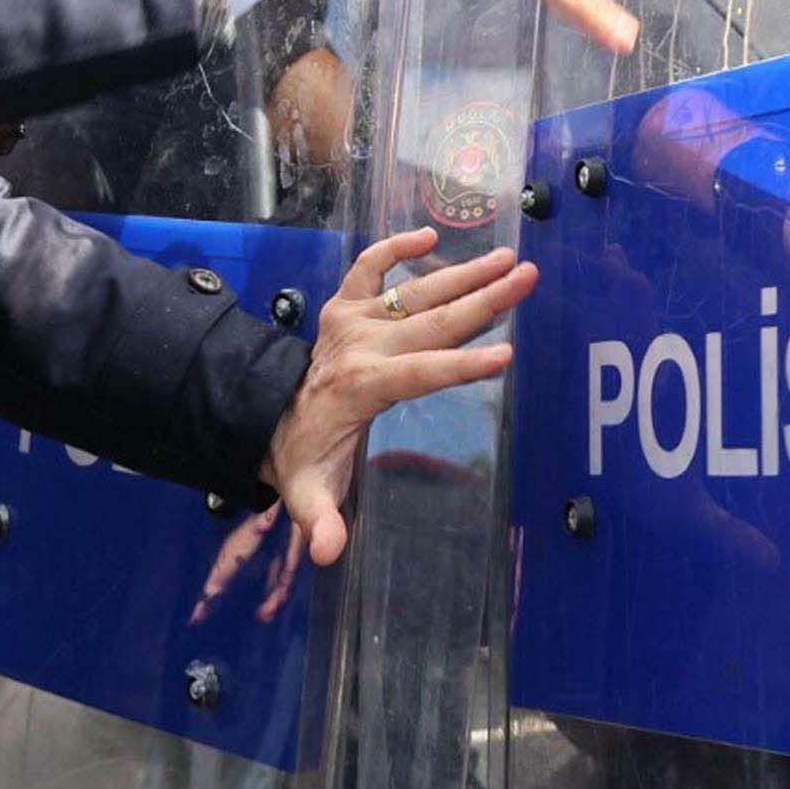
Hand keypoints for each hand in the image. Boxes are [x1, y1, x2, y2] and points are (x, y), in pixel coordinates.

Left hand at [260, 228, 536, 568]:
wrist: (262, 416)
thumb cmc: (301, 458)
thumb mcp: (307, 494)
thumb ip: (320, 520)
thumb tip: (331, 553)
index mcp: (363, 387)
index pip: (420, 373)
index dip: (461, 367)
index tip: (505, 354)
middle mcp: (361, 346)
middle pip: (431, 321)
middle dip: (483, 300)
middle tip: (527, 279)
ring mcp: (351, 321)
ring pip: (413, 290)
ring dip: (462, 272)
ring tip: (509, 259)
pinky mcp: (342, 306)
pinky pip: (367, 267)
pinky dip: (394, 247)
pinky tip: (430, 235)